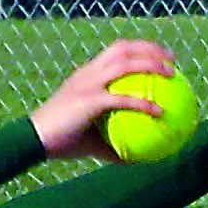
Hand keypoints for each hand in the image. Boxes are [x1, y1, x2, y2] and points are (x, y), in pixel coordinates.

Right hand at [29, 39, 181, 162]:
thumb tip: (134, 160)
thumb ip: (112, 145)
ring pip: (125, 64)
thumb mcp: (90, 143)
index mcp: (88, 74)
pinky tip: (160, 112)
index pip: (116, 50)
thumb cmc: (61, 142)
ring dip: (151, 64)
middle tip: (173, 60)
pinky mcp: (89, 101)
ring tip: (172, 74)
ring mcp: (88, 84)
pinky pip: (122, 99)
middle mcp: (88, 73)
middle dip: (150, 48)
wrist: (34, 140)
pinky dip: (143, 103)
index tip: (160, 56)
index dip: (140, 48)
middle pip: (123, 48)